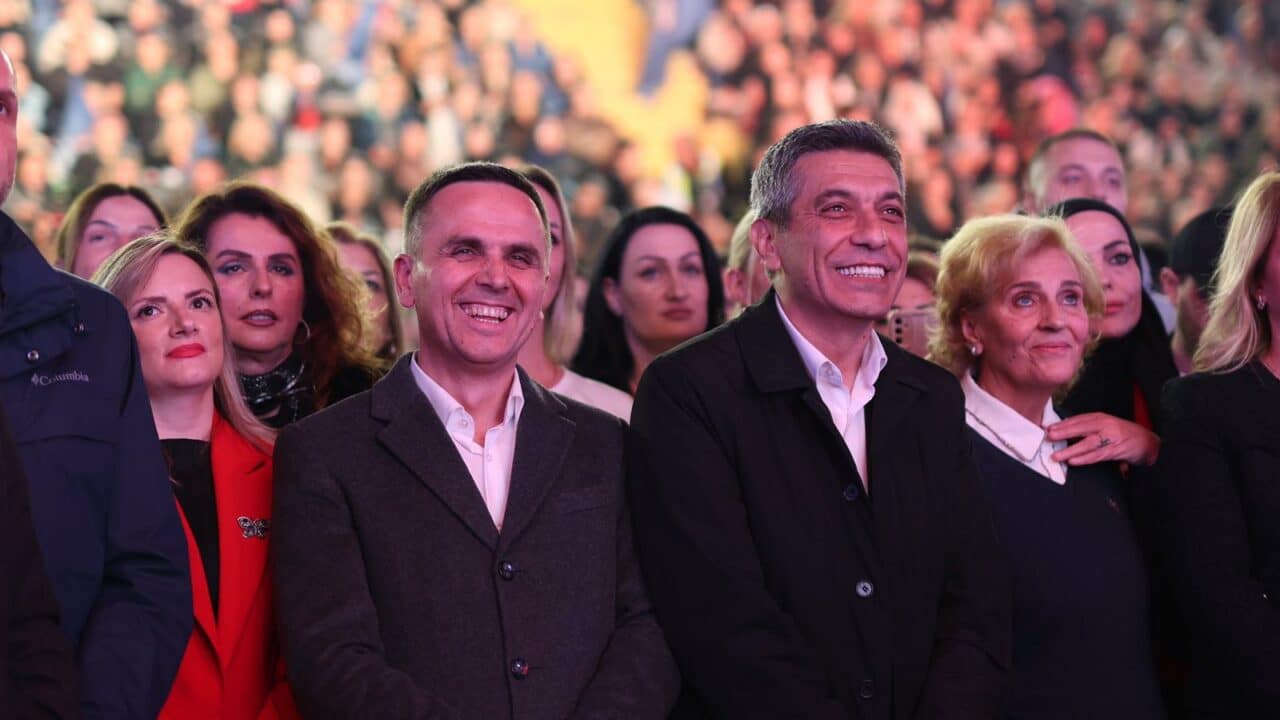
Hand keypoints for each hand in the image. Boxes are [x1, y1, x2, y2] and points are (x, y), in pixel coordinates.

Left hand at [1045, 412, 1159, 466]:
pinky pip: (1097, 455)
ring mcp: (1111, 438)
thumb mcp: (1104, 425)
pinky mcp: (1116, 450)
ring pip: (1087, 444)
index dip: (1063, 424)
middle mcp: (1105, 425)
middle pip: (1081, 428)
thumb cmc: (1122, 433)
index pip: (1078, 419)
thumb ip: (1087, 427)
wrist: (1147, 441)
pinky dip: (1084, 459)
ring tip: (1057, 455)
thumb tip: (1063, 432)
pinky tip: (1073, 461)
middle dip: (1064, 432)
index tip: (1048, 428)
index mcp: (1100, 418)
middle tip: (1049, 437)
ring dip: (1071, 450)